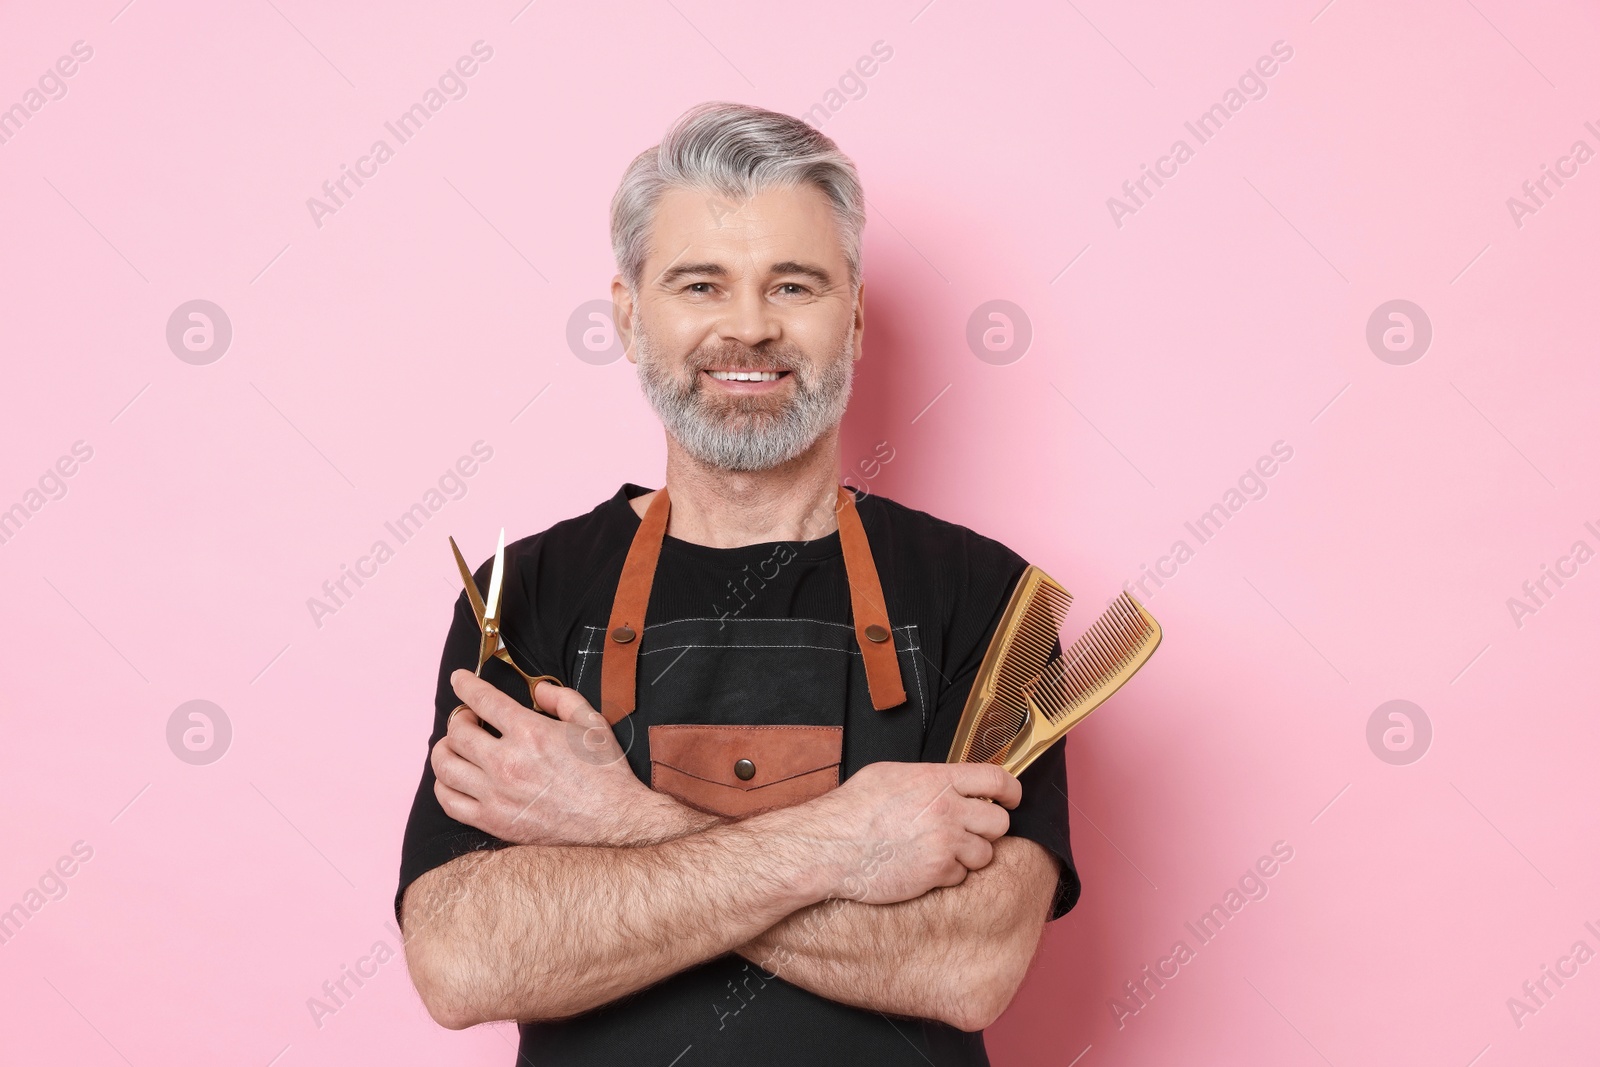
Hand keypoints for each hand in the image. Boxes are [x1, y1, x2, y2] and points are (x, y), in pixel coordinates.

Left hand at [432, 671, 703, 846]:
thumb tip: (537, 689)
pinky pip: (449, 801)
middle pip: (456, 732)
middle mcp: (507, 762)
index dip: (465, 684)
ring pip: (445, 765)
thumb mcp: (592, 721)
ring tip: (455, 746)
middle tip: (468, 718)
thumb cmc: (605, 772)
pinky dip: (443, 785)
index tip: (459, 679)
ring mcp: (496, 794)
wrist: (614, 822)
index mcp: (530, 732)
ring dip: (445, 749)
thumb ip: (561, 698)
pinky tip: (455, 778)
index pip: (482, 700)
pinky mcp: (493, 821)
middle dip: (459, 718)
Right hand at [800, 762, 1019, 904]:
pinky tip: (923, 867)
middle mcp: (948, 810)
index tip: (1011, 799)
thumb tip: (947, 782)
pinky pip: (961, 876)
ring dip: (969, 855)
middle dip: (987, 829)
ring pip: (985, 854)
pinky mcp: (937, 873)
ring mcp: (945, 843)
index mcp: (938, 780)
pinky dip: (947, 875)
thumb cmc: (852, 809)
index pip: (996, 779)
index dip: (1011, 791)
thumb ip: (926, 778)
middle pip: (999, 822)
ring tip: (941, 851)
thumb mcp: (889, 775)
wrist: (831, 847)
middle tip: (968, 831)